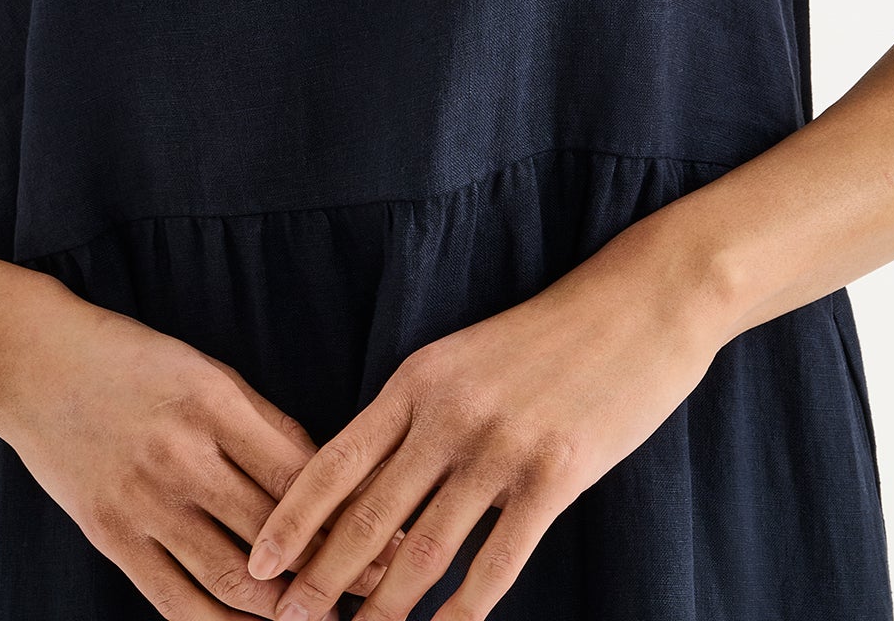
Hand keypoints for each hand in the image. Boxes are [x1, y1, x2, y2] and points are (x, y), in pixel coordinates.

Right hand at [0, 275, 405, 617]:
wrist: (31, 361)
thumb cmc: (130, 357)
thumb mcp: (204, 368)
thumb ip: (262, 424)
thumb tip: (325, 479)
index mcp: (215, 401)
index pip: (303, 474)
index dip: (355, 515)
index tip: (401, 537)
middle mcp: (183, 456)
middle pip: (280, 535)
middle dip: (339, 573)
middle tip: (386, 596)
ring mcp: (145, 502)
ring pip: (235, 581)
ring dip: (289, 611)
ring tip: (330, 620)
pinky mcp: (112, 537)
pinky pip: (178, 603)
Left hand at [244, 232, 726, 620]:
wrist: (636, 304)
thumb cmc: (545, 337)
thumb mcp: (462, 359)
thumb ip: (416, 415)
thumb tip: (362, 485)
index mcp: (416, 379)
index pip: (334, 460)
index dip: (292, 519)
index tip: (258, 563)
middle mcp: (447, 413)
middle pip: (368, 514)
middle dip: (321, 579)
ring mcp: (500, 447)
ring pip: (424, 550)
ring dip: (385, 609)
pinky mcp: (555, 476)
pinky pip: (498, 563)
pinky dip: (465, 614)